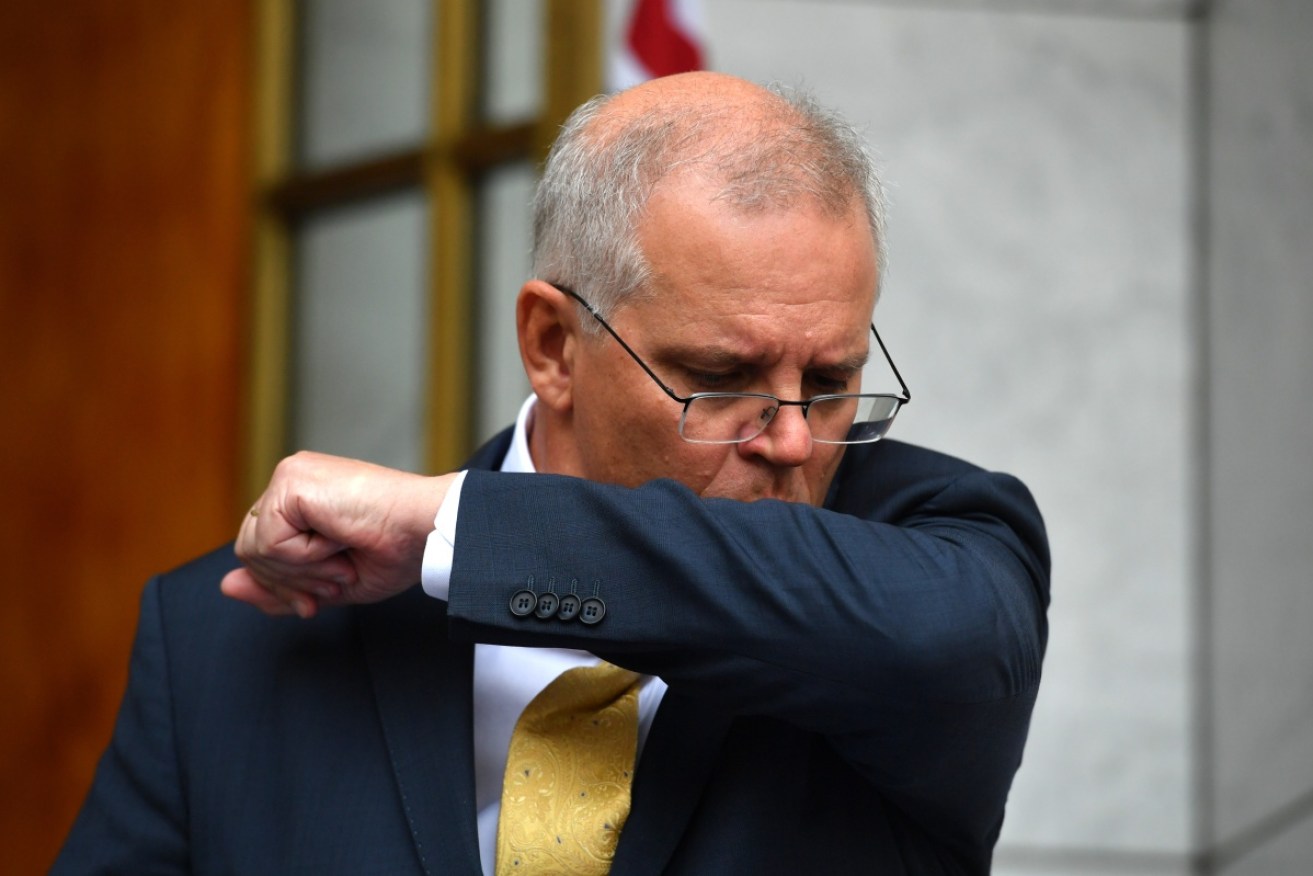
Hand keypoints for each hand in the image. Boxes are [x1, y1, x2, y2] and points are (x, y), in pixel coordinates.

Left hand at [220, 451, 455, 617]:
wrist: (426, 531)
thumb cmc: (396, 550)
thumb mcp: (326, 582)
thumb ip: (278, 586)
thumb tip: (225, 587)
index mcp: (301, 499)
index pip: (260, 550)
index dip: (284, 584)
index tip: (314, 604)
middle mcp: (291, 481)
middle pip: (248, 551)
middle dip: (288, 583)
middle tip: (334, 582)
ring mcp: (290, 477)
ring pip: (254, 549)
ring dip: (300, 571)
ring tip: (340, 562)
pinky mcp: (292, 482)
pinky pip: (270, 542)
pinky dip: (304, 557)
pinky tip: (337, 542)